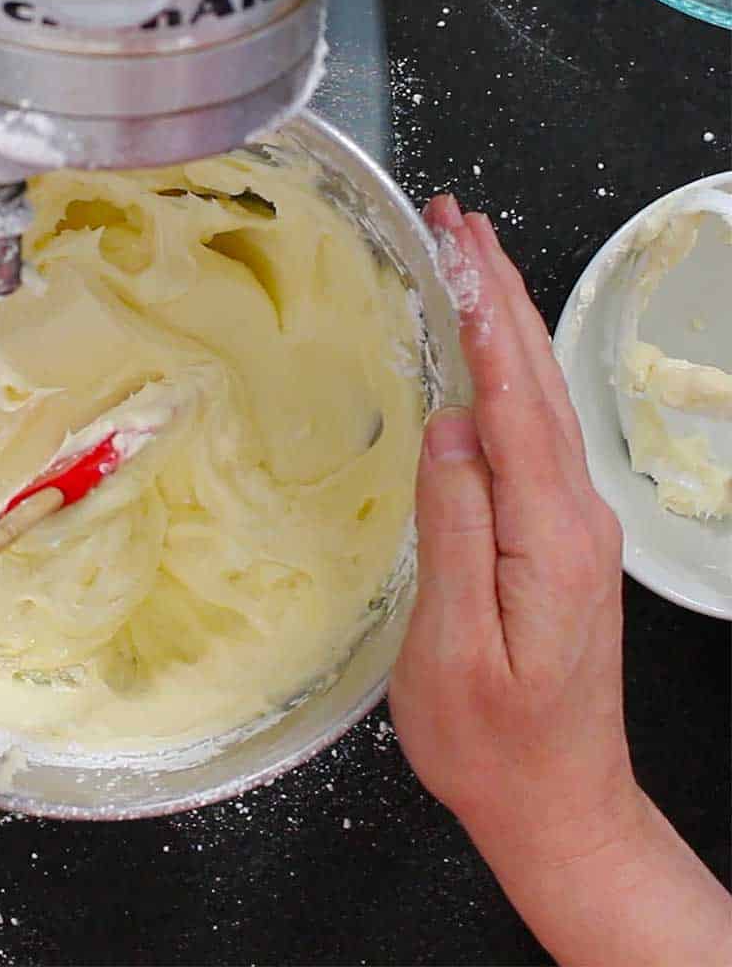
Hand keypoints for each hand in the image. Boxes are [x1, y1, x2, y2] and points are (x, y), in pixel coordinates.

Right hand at [391, 196, 730, 965]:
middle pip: (537, 380)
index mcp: (548, 535)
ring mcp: (574, 524)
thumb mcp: (452, 648)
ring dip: (507, 320)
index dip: (484, 315)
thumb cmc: (492, 742)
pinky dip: (509, 371)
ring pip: (541, 398)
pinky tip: (488, 352)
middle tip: (460, 221)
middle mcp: (574, 515)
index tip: (456, 246)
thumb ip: (457, 531)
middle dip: (500, 290)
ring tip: (472, 260)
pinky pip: (534, 431)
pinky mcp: (561, 536)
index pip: (514, 397)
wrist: (560, 803)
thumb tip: (449, 429)